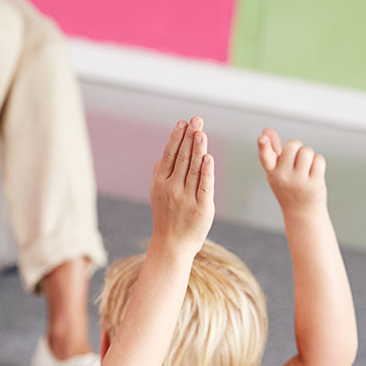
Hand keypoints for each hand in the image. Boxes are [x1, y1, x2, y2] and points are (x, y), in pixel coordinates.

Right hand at [149, 118, 213, 253]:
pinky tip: (208, 158)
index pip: (169, 155)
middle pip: (181, 158)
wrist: (172, 245)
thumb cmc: (167, 218)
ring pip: (193, 168)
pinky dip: (206, 171)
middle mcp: (171, 188)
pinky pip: (204, 186)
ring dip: (197, 149)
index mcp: (160, 183)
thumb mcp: (157, 195)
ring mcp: (186, 198)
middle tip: (196, 120)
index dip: (176, 137)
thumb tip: (161, 157)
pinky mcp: (201, 207)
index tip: (183, 122)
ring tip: (201, 132)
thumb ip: (159, 175)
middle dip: (189, 137)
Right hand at [258, 128, 326, 214]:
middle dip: (297, 147)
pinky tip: (314, 172)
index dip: (263, 146)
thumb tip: (266, 129)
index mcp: (272, 172)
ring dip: (309, 155)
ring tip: (306, 168)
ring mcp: (298, 181)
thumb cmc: (288, 187)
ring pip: (307, 151)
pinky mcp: (314, 184)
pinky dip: (318, 162)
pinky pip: (319, 160)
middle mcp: (283, 176)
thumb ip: (272, 150)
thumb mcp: (277, 170)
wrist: (301, 212)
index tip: (262, 138)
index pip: (265, 156)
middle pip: (293, 145)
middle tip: (297, 160)